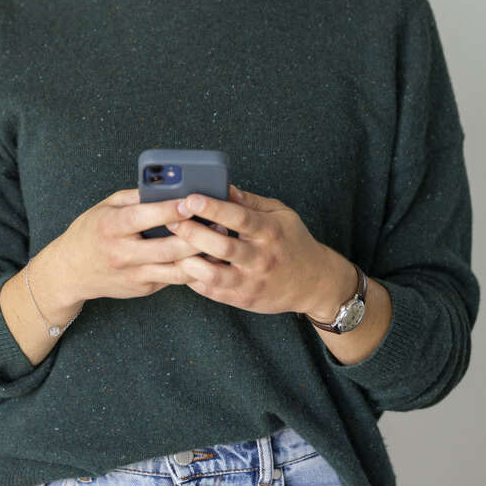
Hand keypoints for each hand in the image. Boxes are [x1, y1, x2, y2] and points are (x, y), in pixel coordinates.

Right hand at [50, 188, 206, 305]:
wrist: (70, 272)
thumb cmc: (90, 231)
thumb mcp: (105, 206)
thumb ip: (135, 197)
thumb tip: (167, 186)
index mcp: (111, 227)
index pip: (144, 217)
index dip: (170, 210)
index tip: (192, 201)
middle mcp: (122, 253)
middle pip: (167, 248)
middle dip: (196, 236)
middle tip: (219, 223)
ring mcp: (133, 275)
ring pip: (175, 269)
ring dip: (201, 256)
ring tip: (220, 241)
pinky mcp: (143, 289)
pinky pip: (173, 279)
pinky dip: (192, 267)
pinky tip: (207, 256)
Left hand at [167, 185, 330, 314]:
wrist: (314, 283)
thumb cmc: (293, 241)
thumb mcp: (280, 214)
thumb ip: (251, 202)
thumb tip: (223, 186)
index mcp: (270, 232)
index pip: (239, 217)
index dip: (213, 207)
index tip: (190, 198)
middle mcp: (261, 258)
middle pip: (221, 246)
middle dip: (193, 232)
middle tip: (171, 220)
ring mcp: (251, 282)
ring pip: (213, 274)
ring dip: (188, 260)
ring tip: (171, 246)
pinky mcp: (243, 300)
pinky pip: (212, 291)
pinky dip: (193, 278)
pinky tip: (181, 264)